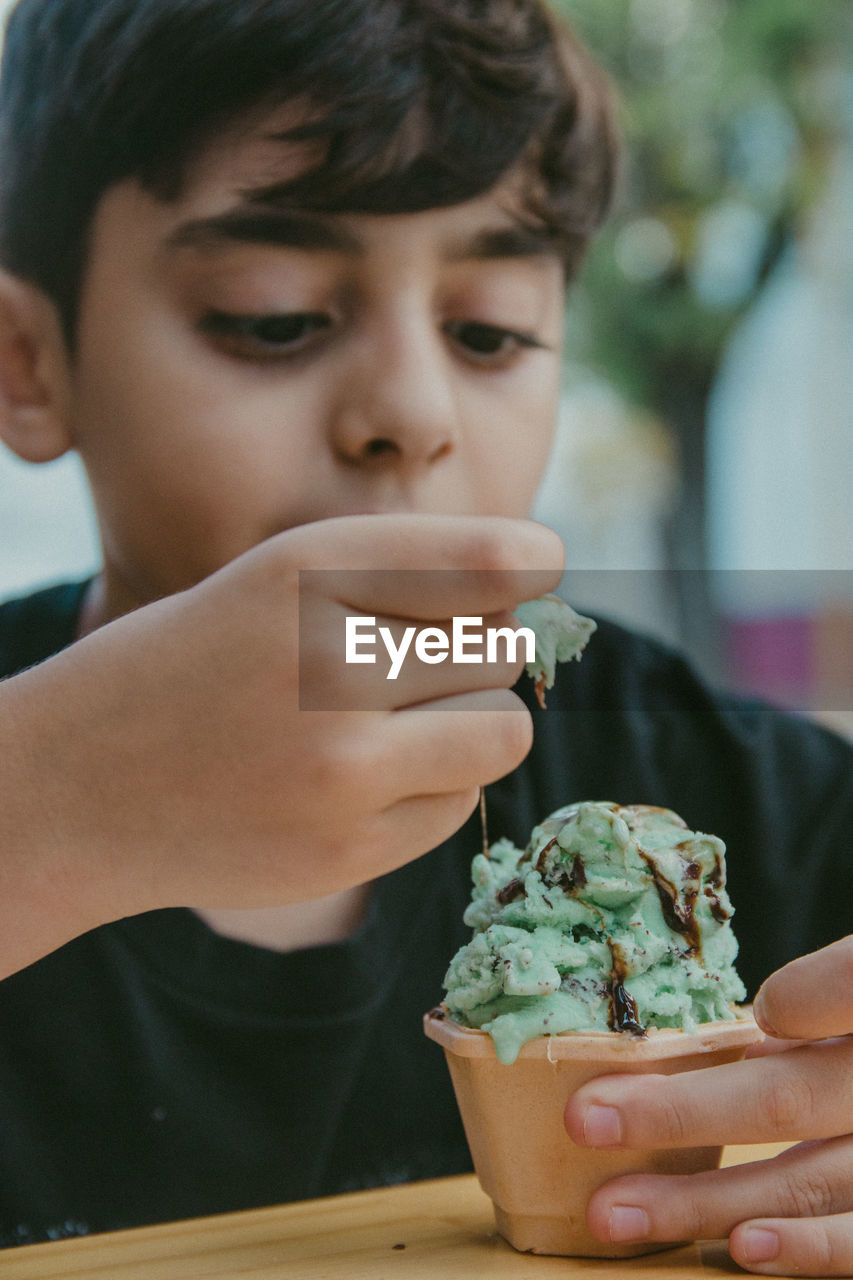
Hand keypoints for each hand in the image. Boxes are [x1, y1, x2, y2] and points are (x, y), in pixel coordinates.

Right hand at [0, 514, 561, 973]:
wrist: (78, 787)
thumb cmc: (197, 664)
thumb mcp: (277, 581)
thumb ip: (404, 574)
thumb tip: (539, 592)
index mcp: (309, 572)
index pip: (491, 562)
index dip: (530, 564)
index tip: (534, 569)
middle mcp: (329, 663)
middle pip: (503, 647)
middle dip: (476, 650)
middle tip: (407, 663)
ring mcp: (340, 768)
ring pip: (503, 729)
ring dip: (471, 722)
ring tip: (398, 723)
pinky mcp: (346, 853)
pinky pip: (461, 804)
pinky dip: (432, 789)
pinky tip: (360, 782)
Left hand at [564, 938, 852, 1275]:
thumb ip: (820, 998)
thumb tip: (761, 1017)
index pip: (843, 987)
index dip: (803, 998)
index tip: (760, 1009)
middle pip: (784, 1098)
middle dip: (677, 1112)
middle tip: (584, 1119)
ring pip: (801, 1180)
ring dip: (701, 1200)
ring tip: (614, 1209)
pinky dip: (800, 1245)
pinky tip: (740, 1247)